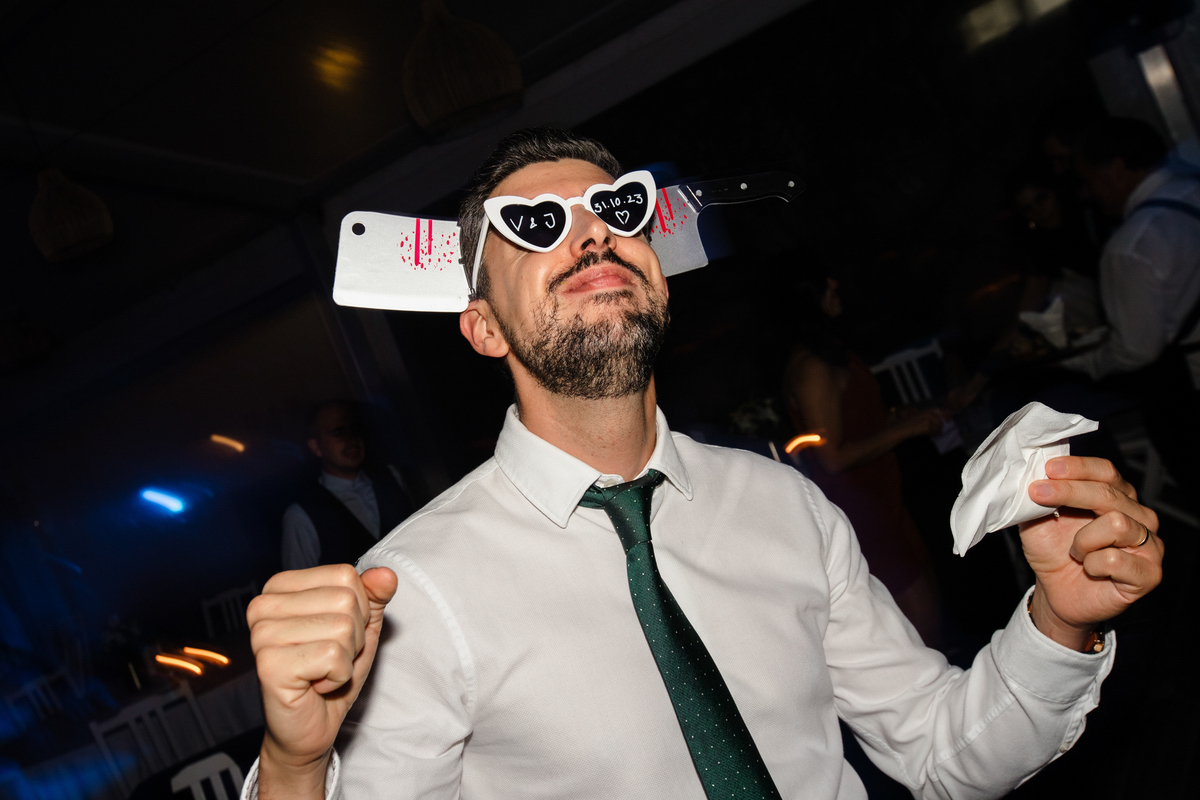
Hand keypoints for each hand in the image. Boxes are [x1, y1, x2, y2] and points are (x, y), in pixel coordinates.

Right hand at [248, 564, 397, 798]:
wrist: (309, 726)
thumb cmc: (331, 670)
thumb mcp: (361, 626)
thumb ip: (374, 596)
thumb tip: (386, 574)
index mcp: (281, 586)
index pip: (345, 575)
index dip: (358, 608)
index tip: (335, 634)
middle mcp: (263, 605)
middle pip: (345, 600)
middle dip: (353, 636)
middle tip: (329, 658)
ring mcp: (262, 634)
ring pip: (342, 628)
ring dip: (345, 658)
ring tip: (321, 671)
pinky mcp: (269, 665)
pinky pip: (333, 657)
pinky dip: (337, 677)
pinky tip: (315, 686)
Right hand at [897, 408, 944, 436]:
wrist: (903, 428)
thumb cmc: (910, 424)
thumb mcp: (920, 417)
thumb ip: (930, 417)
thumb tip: (942, 422)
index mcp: (927, 410)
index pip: (941, 411)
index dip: (946, 415)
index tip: (949, 420)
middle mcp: (929, 413)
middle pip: (941, 421)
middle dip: (941, 426)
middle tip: (939, 431)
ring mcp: (928, 419)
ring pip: (939, 427)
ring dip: (936, 431)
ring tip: (930, 433)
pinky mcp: (928, 426)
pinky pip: (935, 432)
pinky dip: (933, 434)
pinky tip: (928, 434)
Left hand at [1019, 456, 1162, 649]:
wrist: (1057, 594)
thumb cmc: (1053, 553)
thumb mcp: (1038, 520)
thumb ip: (1040, 497)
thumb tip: (1032, 474)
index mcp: (1116, 497)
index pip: (1106, 472)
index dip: (1078, 468)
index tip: (1049, 469)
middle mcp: (1138, 516)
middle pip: (1110, 493)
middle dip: (1069, 492)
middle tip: (1038, 493)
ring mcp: (1148, 544)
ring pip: (1117, 524)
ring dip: (1082, 540)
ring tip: (1075, 552)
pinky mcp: (1149, 573)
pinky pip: (1115, 560)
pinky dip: (1092, 565)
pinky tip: (1090, 570)